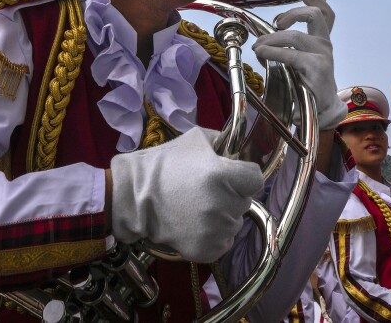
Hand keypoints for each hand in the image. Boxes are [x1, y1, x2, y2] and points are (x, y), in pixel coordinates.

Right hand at [108, 127, 263, 262]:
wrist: (134, 196)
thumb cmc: (164, 164)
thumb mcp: (195, 139)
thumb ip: (222, 141)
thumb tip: (238, 151)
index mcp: (222, 175)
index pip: (255, 179)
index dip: (243, 176)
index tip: (230, 176)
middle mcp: (223, 204)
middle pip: (245, 201)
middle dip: (231, 195)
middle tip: (206, 192)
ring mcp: (215, 230)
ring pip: (235, 223)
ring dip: (223, 216)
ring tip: (198, 209)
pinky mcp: (206, 250)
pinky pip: (224, 243)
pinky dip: (215, 237)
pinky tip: (196, 226)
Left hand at [252, 0, 342, 129]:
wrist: (321, 112)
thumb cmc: (308, 85)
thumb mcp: (302, 62)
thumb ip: (290, 48)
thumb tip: (265, 37)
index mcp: (322, 42)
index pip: (326, 15)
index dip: (318, 1)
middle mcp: (325, 46)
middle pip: (313, 16)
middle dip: (290, 14)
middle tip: (274, 25)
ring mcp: (323, 56)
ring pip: (295, 36)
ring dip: (272, 38)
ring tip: (258, 46)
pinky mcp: (317, 69)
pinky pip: (291, 55)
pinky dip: (273, 51)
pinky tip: (262, 53)